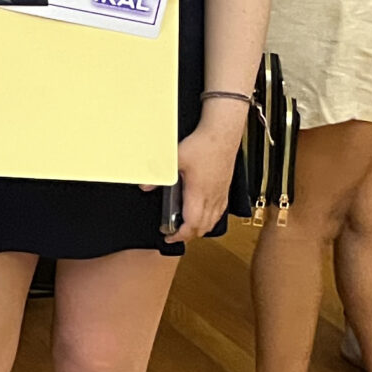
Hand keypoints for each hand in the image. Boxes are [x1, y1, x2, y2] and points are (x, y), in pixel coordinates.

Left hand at [165, 108, 243, 243]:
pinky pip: (221, 211)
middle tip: (175, 235)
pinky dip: (212, 219)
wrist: (222, 134)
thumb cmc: (203, 145)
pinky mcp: (225, 188)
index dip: (181, 236)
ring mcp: (221, 193)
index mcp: (199, 193)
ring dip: (201, 229)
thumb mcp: (175, 159)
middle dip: (189, 235)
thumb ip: (159, 174)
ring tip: (187, 228)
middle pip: (203, 227)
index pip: (192, 225)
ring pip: (214, 221)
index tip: (170, 237)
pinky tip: (205, 215)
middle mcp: (213, 197)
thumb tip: (145, 186)